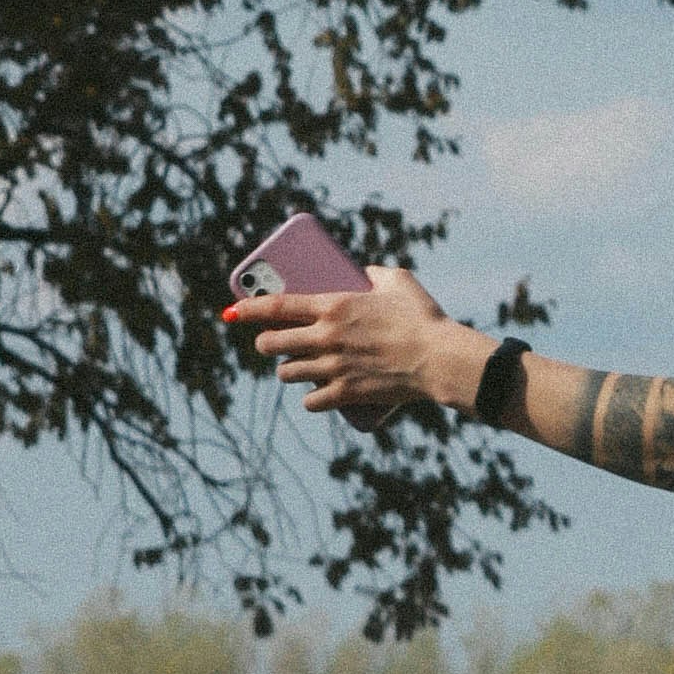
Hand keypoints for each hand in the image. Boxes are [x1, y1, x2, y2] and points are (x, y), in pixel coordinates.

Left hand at [224, 264, 483, 424]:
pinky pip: (311, 401)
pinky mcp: (346, 393)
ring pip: (287, 373)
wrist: (440, 359)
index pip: (276, 306)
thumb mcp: (399, 281)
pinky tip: (316, 394)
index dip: (248, 308)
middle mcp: (326, 337)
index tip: (232, 311)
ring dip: (289, 370)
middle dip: (266, 344)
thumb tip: (364, 272)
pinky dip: (312, 398)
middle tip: (271, 343)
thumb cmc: (423, 317)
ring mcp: (333, 367)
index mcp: (333, 305)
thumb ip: (376, 273)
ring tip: (297, 367)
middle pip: (272, 344)